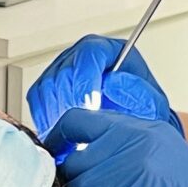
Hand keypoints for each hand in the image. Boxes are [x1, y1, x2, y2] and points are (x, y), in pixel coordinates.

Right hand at [27, 34, 179, 143]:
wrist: (129, 126)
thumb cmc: (139, 112)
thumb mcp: (150, 105)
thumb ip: (138, 93)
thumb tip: (111, 83)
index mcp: (108, 50)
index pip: (90, 54)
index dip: (87, 81)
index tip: (90, 109)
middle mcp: (81, 55)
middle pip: (64, 71)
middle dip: (70, 104)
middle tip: (78, 127)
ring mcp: (61, 68)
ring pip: (47, 85)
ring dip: (56, 114)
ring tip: (69, 136)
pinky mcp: (46, 86)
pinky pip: (36, 98)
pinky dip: (44, 118)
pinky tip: (58, 134)